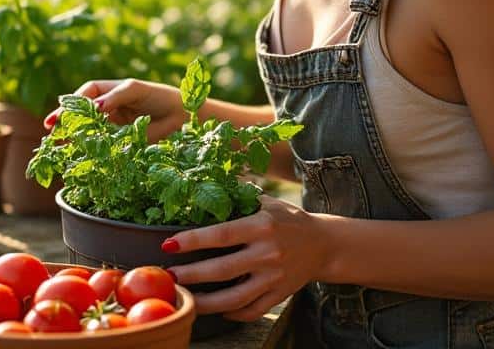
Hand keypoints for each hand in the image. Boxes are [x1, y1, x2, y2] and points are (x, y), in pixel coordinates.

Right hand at [42, 78, 185, 140]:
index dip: (68, 106)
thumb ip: (115, 97)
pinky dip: (90, 151)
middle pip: (80, 116)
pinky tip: (79, 157)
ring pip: (87, 132)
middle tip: (51, 135)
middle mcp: (106, 110)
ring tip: (60, 147)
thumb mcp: (135, 90)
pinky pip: (101, 146)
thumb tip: (94, 107)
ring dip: (73, 139)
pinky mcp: (120, 143)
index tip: (56, 118)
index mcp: (108, 92)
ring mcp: (112, 127)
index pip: (83, 97)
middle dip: (64, 124)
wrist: (182, 116)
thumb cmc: (158, 96)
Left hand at [165, 195, 330, 320]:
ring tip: (186, 300)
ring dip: (206, 303)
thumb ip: (239, 194)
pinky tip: (217, 310)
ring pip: (235, 298)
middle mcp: (267, 253)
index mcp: (261, 226)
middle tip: (169, 276)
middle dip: (191, 275)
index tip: (169, 244)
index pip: (221, 234)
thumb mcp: (267, 202)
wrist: (324, 244)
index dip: (193, 240)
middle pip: (222, 270)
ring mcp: (274, 277)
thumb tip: (204, 179)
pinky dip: (232, 313)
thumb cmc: (288, 219)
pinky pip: (252, 310)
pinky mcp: (279, 294)